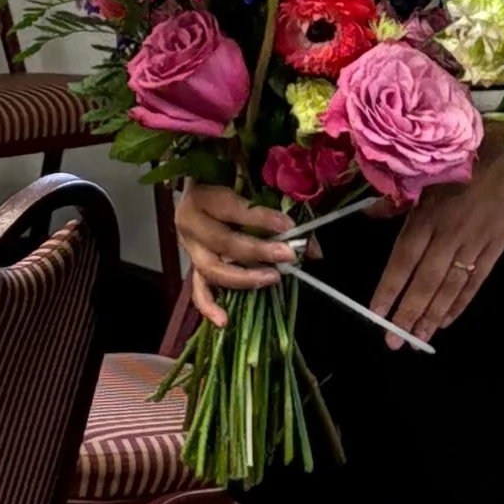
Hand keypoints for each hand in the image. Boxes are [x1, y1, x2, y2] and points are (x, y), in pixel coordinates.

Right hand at [177, 179, 296, 327]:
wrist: (200, 184)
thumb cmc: (229, 181)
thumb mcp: (252, 186)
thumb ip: (280, 212)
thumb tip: (312, 251)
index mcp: (202, 196)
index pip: (232, 208)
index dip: (261, 218)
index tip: (289, 225)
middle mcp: (190, 223)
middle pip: (223, 242)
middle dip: (258, 251)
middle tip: (288, 256)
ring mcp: (190, 248)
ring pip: (211, 269)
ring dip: (243, 277)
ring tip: (271, 278)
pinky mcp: (193, 266)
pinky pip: (198, 290)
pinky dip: (210, 307)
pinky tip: (224, 321)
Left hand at [368, 151, 503, 348]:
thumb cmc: (466, 156)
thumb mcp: (427, 172)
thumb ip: (398, 198)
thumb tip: (370, 213)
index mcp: (427, 215)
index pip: (402, 260)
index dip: (388, 289)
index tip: (376, 313)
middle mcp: (448, 234)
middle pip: (424, 281)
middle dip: (408, 313)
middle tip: (394, 341)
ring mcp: (474, 243)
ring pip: (449, 287)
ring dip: (432, 315)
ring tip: (419, 338)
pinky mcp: (496, 247)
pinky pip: (475, 281)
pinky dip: (461, 303)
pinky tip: (447, 320)